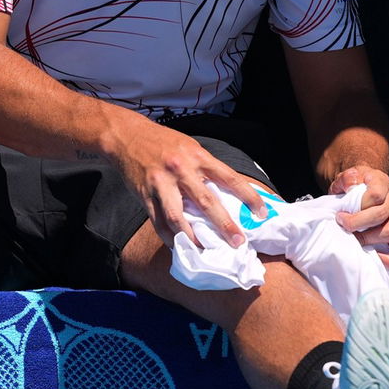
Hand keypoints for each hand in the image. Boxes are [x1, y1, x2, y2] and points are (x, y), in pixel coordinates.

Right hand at [109, 119, 267, 249]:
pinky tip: (179, 247)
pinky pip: (158, 222)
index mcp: (198, 157)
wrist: (126, 136)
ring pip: (179, 217)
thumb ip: (206, 169)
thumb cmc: (164, 143)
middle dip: (224, 225)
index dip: (248, 196)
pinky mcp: (144, 195)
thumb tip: (227, 193)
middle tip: (238, 242)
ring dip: (193, 238)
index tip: (261, 213)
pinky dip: (170, 238)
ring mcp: (161, 184)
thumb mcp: (191, 148)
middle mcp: (181, 170)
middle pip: (206, 201)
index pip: (229, 178)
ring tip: (205, 252)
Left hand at [330, 165, 388, 268]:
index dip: (357, 210)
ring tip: (354, 240)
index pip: (375, 196)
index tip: (340, 216)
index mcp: (383, 182)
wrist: (358, 190)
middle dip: (359, 226)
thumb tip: (351, 188)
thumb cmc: (351, 187)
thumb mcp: (345, 177)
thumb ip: (347, 179)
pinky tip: (374, 257)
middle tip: (344, 229)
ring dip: (369, 240)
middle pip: (382, 216)